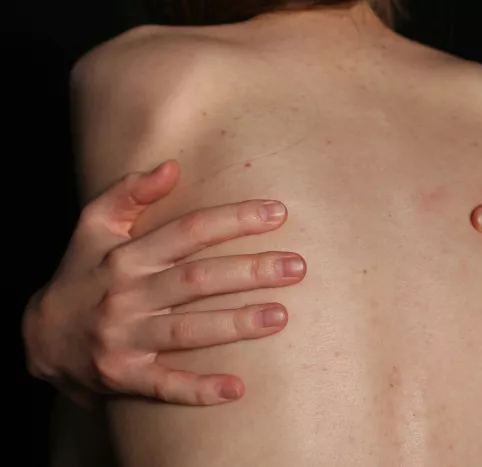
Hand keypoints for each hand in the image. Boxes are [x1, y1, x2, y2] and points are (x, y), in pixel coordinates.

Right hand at [23, 160, 305, 405]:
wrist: (42, 337)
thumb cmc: (82, 274)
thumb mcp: (93, 226)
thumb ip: (129, 192)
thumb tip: (172, 166)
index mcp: (126, 256)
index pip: (188, 231)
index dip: (233, 220)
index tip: (277, 213)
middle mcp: (126, 296)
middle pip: (196, 280)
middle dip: (249, 272)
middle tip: (296, 266)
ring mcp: (124, 339)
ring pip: (187, 330)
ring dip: (235, 324)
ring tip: (281, 316)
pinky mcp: (124, 375)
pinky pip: (165, 386)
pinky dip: (199, 390)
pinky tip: (237, 388)